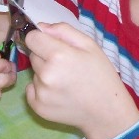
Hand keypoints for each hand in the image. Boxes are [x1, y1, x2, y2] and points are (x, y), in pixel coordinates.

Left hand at [24, 23, 138, 138]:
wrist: (106, 111)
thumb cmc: (101, 75)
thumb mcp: (90, 45)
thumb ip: (63, 31)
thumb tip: (40, 27)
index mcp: (58, 56)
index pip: (32, 38)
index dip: (41, 39)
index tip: (52, 46)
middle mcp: (46, 74)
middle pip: (33, 55)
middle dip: (45, 57)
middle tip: (65, 66)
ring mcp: (40, 93)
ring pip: (34, 73)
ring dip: (45, 74)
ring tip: (65, 82)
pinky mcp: (37, 107)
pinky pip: (31, 90)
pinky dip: (41, 90)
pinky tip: (58, 93)